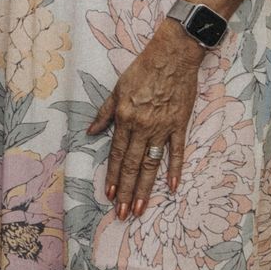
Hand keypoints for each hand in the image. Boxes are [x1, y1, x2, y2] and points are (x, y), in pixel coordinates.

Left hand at [87, 19, 205, 217]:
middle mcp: (142, 127)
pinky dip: (174, 171)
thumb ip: (104, 114)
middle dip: (126, 191)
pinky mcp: (180, 126)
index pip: (116, 154)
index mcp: (125, 118)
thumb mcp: (116, 89)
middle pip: (132, 165)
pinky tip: (172, 189)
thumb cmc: (142, 69)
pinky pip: (177, 153)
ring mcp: (163, 128)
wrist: (172, 56)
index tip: (108, 195)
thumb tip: (90, 132)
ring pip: (151, 165)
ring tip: (140, 209)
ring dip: (145, 189)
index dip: (112, 176)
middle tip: (122, 214)